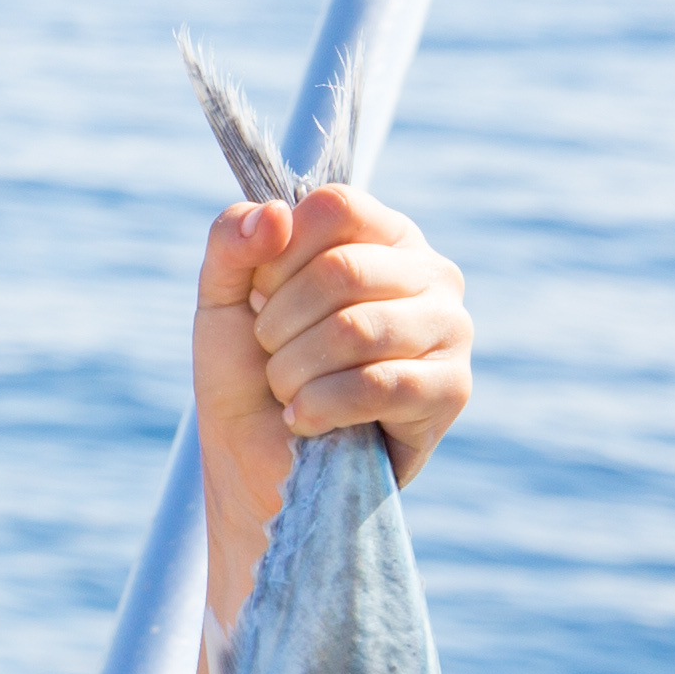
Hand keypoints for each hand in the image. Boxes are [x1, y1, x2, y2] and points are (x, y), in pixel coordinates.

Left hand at [193, 188, 469, 621]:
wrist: (257, 465)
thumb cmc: (249, 374)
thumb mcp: (222, 299)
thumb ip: (232, 242)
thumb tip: (274, 215)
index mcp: (381, 236)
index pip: (334, 207)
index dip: (278, 257)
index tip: (261, 297)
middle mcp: (429, 272)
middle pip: (341, 268)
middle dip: (279, 324)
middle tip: (272, 356)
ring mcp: (450, 329)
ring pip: (358, 328)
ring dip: (294, 370)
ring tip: (289, 390)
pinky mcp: (451, 389)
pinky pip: (379, 384)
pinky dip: (321, 406)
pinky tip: (305, 420)